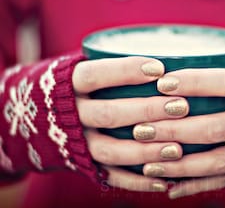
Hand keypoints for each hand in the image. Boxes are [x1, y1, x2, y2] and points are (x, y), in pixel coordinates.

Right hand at [72, 57, 189, 191]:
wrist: (30, 120)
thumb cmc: (69, 88)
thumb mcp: (77, 69)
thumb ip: (107, 63)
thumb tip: (160, 56)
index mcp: (66, 85)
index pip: (94, 75)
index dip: (126, 71)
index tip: (159, 69)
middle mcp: (70, 115)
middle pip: (109, 114)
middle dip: (147, 111)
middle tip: (181, 107)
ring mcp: (75, 143)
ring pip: (110, 150)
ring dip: (145, 151)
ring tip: (177, 149)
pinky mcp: (82, 164)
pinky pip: (110, 176)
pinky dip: (137, 181)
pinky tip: (164, 180)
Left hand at [132, 68, 224, 197]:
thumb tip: (180, 50)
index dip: (197, 83)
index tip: (162, 83)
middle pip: (216, 127)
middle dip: (175, 129)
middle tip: (141, 129)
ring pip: (217, 160)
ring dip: (180, 164)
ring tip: (146, 164)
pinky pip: (223, 180)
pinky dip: (195, 185)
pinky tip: (168, 186)